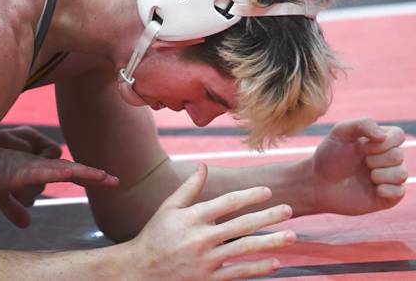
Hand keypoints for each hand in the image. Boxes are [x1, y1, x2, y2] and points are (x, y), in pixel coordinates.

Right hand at [0, 126, 118, 227]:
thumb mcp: (1, 195)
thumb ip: (14, 207)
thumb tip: (26, 223)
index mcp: (34, 170)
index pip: (67, 172)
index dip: (88, 175)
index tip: (110, 179)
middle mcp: (35, 165)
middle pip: (69, 170)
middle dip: (92, 175)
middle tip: (115, 181)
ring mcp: (28, 167)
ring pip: (59, 172)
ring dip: (77, 175)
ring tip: (90, 178)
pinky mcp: (19, 171)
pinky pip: (41, 171)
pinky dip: (56, 171)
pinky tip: (68, 172)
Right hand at [130, 164, 294, 280]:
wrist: (142, 269)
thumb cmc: (156, 234)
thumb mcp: (168, 207)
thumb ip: (189, 187)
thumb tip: (204, 165)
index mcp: (192, 217)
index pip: (228, 202)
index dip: (249, 195)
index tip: (267, 191)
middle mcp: (202, 237)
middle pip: (242, 225)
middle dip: (268, 216)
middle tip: (289, 209)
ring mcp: (207, 260)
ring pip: (245, 249)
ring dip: (271, 241)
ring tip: (292, 235)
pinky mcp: (210, 278)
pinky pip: (239, 272)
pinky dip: (259, 268)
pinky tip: (275, 262)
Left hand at [311, 117, 406, 214]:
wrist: (319, 183)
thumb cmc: (329, 156)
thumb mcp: (340, 133)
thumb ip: (362, 124)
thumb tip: (383, 135)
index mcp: (379, 141)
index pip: (398, 135)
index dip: (383, 142)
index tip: (363, 146)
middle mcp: (387, 158)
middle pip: (398, 155)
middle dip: (376, 159)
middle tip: (361, 163)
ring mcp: (388, 178)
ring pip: (402, 174)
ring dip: (379, 175)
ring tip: (366, 176)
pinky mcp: (388, 197)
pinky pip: (400, 192)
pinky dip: (386, 190)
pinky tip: (374, 190)